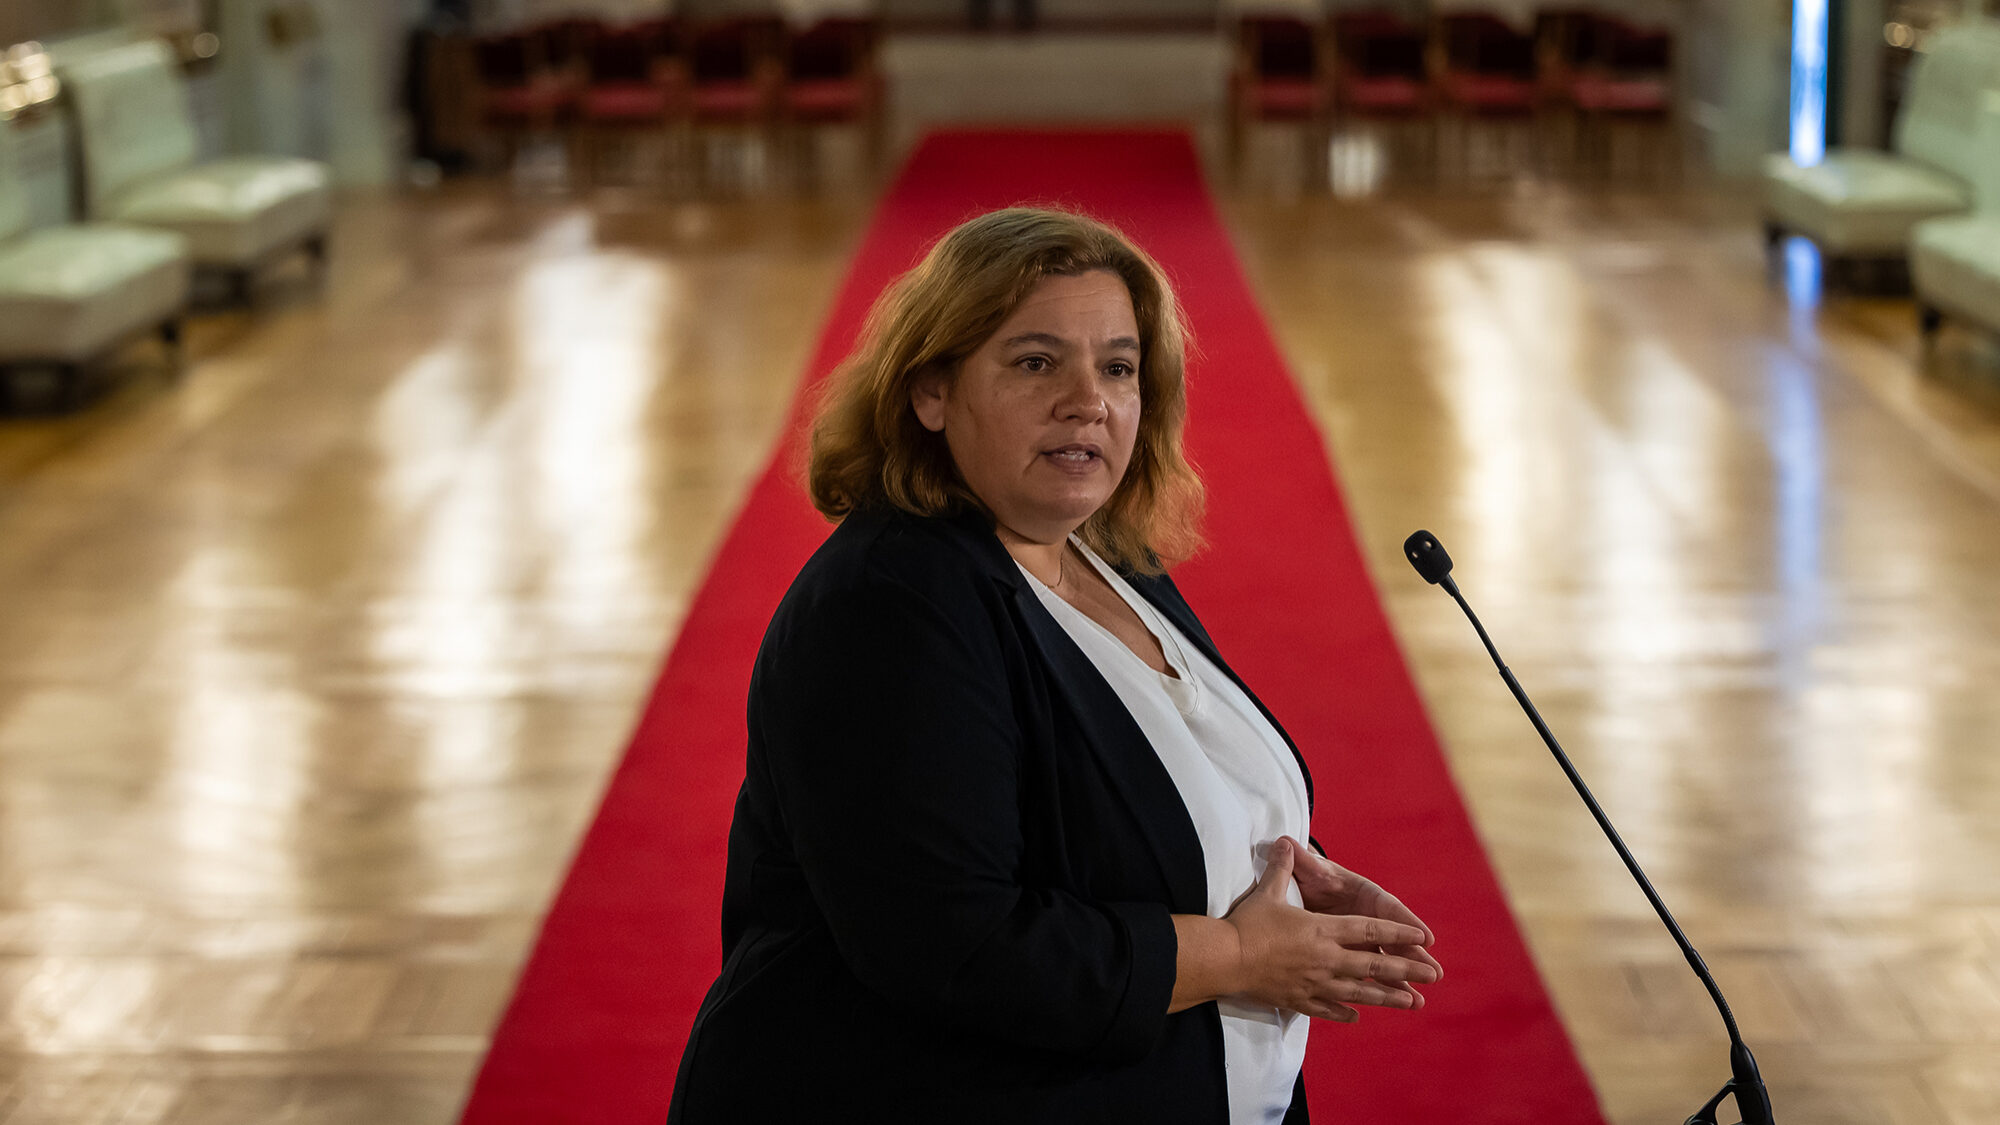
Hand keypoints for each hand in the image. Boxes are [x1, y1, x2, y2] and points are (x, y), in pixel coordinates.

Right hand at [1221, 837, 1437, 1022]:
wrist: (1227, 959)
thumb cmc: (1247, 924)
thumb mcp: (1267, 891)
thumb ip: (1282, 868)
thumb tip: (1284, 840)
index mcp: (1323, 930)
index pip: (1369, 929)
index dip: (1397, 932)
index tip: (1422, 937)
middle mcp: (1327, 958)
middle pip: (1374, 964)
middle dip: (1407, 970)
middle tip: (1433, 976)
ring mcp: (1316, 982)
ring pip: (1360, 992)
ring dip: (1388, 998)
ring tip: (1412, 1004)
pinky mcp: (1299, 1000)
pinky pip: (1329, 1008)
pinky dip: (1345, 1013)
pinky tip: (1357, 1017)